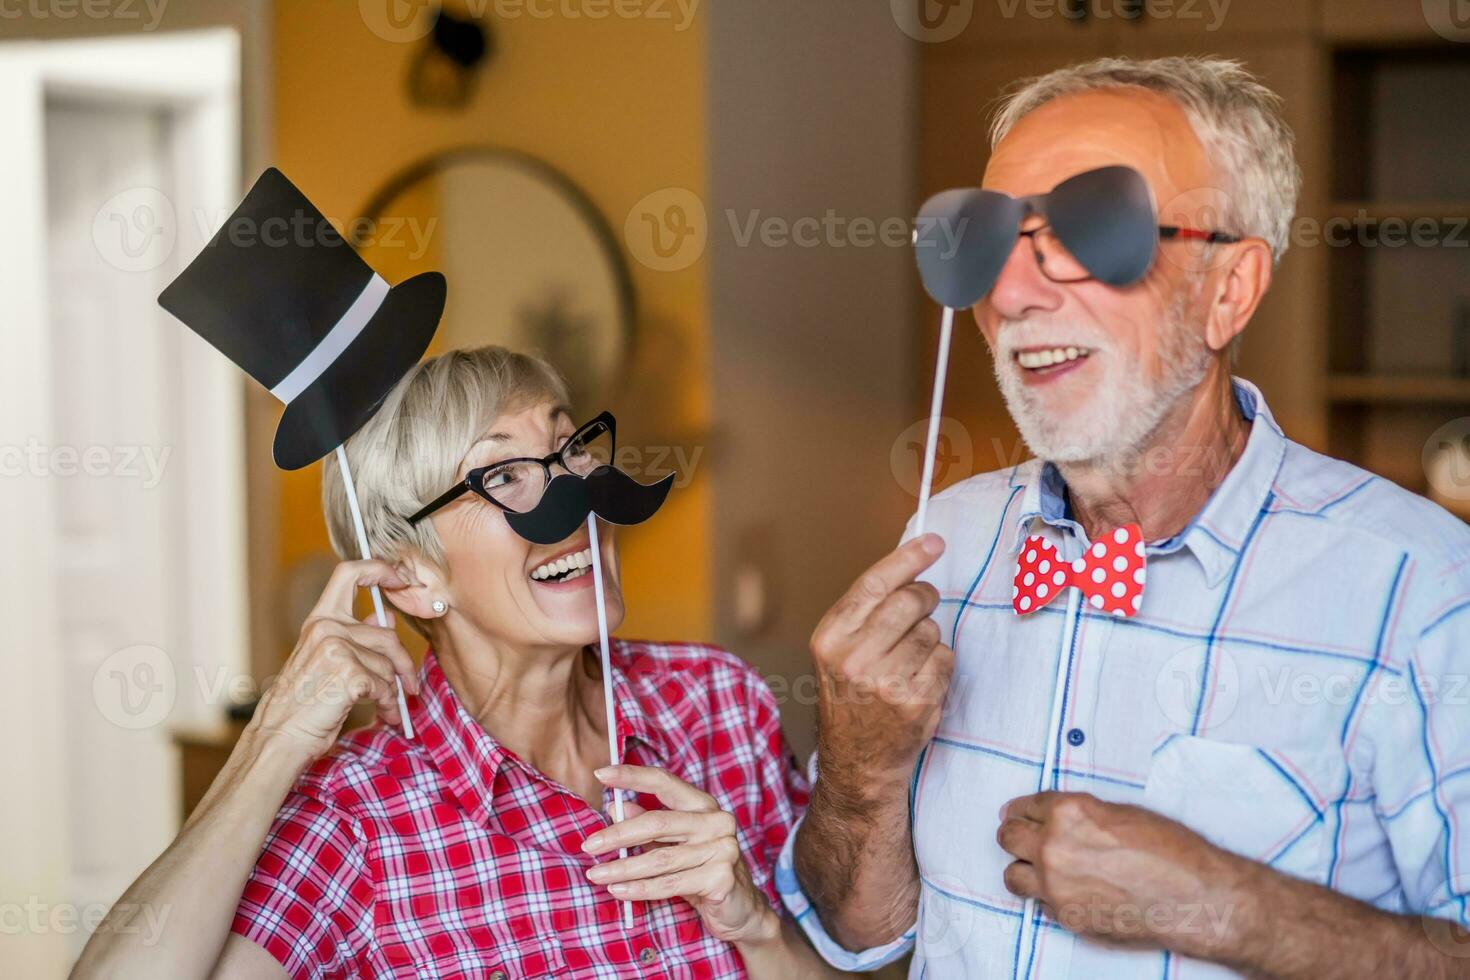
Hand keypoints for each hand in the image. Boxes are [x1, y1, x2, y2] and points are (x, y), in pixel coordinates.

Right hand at [244, 559, 419, 766]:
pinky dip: (387, 703)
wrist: (280, 736)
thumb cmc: (303, 703)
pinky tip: (381, 713)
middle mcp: (327, 628)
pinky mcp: (350, 674)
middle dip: (403, 663)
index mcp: (319, 620)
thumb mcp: (325, 661)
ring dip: (393, 690)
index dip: (379, 569)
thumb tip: (387, 618)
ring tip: (387, 707)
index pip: (349, 573)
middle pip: (387, 635)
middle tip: (410, 686)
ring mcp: (337, 649)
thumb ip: (355, 636)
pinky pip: (386, 685)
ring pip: (388, 664)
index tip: (400, 578)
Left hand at [581, 765, 777, 945]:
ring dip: (622, 868)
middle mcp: (717, 821)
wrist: (741, 911)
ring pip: (660, 858)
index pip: (665, 782)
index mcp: (704, 806)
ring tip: (596, 875)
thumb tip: (614, 808)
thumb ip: (649, 827)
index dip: (632, 776)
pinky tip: (619, 892)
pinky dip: (641, 890)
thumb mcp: (674, 846)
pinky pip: (671, 884)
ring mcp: (723, 849)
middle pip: (657, 823)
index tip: (601, 774)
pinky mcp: (721, 878)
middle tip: (589, 845)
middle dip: (618, 835)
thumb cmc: (702, 873)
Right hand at [809, 534, 953, 788]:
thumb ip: (865, 613)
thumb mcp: (838, 651)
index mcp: (830, 637)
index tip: (934, 543)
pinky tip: (919, 681)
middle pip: (910, 601)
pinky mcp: (916, 701)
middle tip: (923, 606)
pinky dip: (939, 665)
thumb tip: (912, 567)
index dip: (909, 558)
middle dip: (924, 598)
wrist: (858, 761)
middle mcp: (854, 658)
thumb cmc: (851, 698)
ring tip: (908, 661)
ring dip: (929, 639)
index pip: (875, 583)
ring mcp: (886, 681)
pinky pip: (944, 659)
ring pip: (931, 630)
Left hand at [996, 792, 1249, 958]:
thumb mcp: (1122, 813)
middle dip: (1016, 834)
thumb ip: (1081, 814)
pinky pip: (1039, 903)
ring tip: (1041, 868)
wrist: (1195, 898)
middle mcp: (1053, 846)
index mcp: (1068, 812)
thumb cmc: (1170, 851)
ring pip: (1012, 874)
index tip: (1019, 814)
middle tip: (1025, 837)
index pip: (1026, 805)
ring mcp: (1055, 885)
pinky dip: (1048, 896)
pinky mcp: (1065, 917)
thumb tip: (1055, 818)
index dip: (1023, 810)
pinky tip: (1069, 892)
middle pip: (1008, 837)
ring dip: (1024, 868)